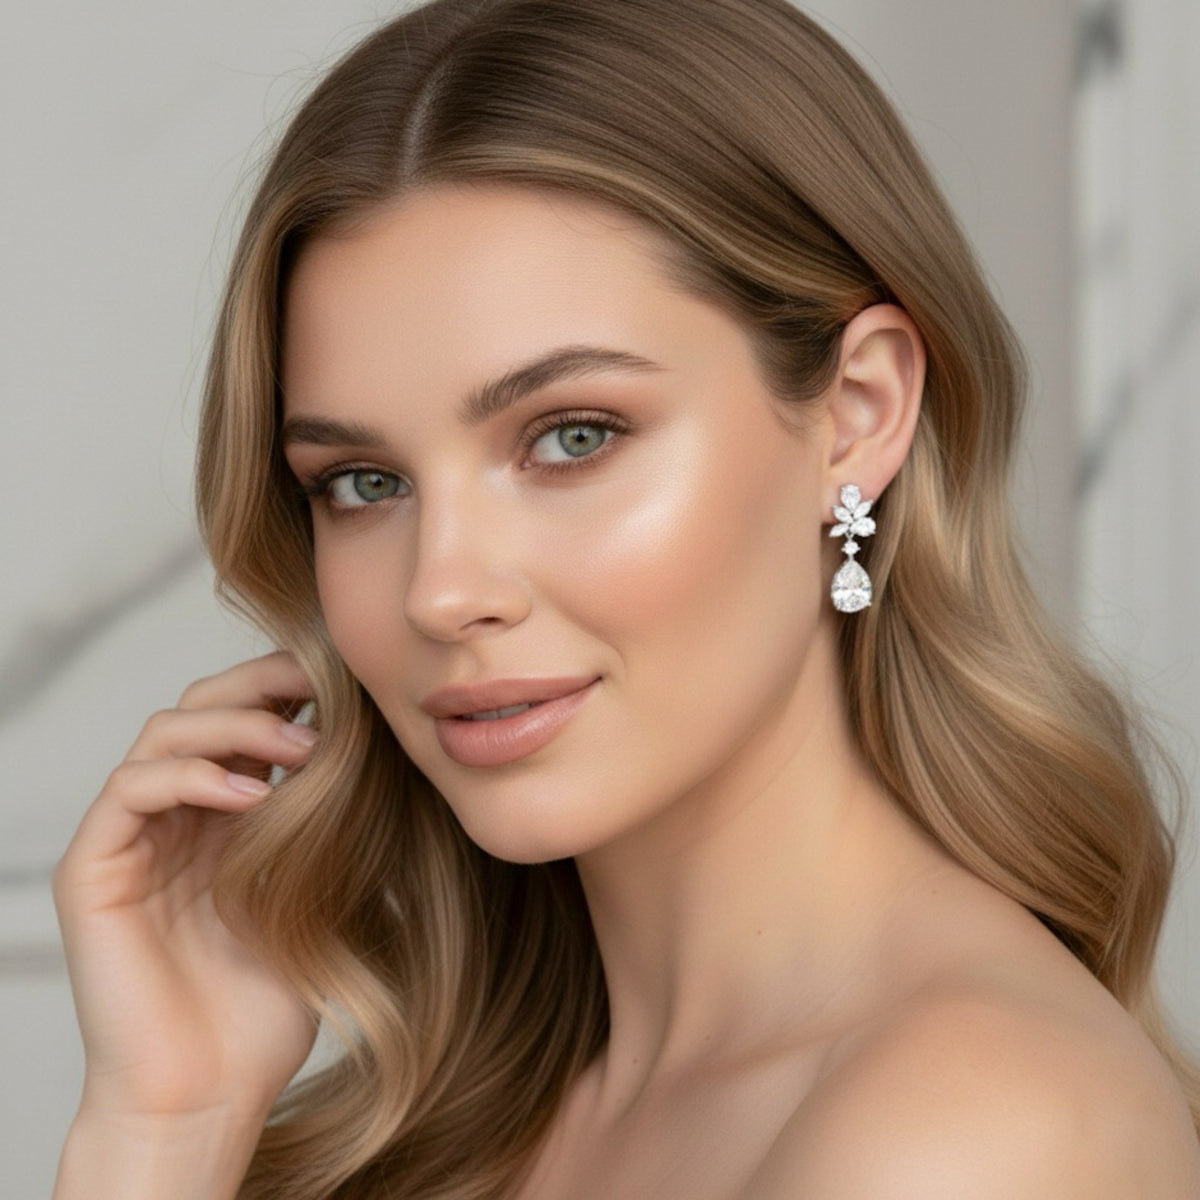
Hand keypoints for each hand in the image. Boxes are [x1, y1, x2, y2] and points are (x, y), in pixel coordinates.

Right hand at [53, 650, 320, 1127]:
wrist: (213, 1089)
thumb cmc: (271, 1001)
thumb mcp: (326, 889)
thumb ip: (336, 819)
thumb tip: (383, 742)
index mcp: (224, 814)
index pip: (244, 716)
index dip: (289, 686)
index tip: (350, 679)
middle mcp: (173, 814)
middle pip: (201, 705)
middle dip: (261, 683)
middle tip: (323, 685)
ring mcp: (130, 838)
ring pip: (164, 732)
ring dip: (234, 724)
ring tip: (300, 747)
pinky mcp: (93, 869)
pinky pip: (129, 790)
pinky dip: (190, 775)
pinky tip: (251, 795)